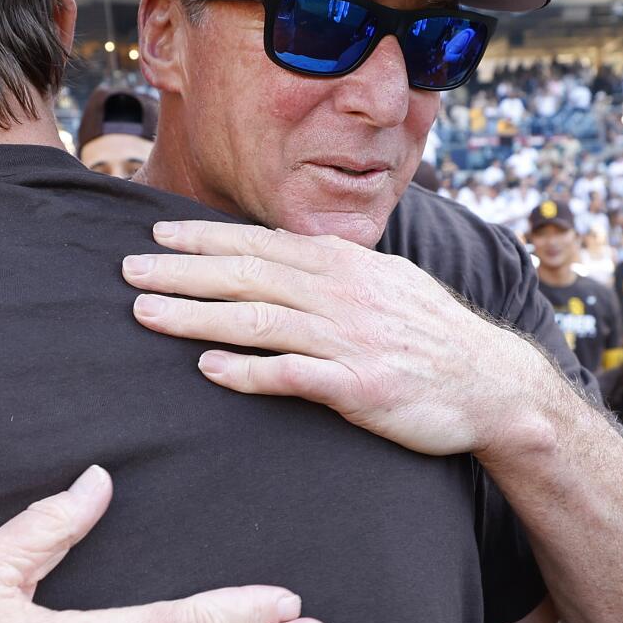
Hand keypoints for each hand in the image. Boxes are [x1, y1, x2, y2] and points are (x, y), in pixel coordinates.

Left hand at [123, 220, 543, 459]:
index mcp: (343, 264)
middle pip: (246, 276)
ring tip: (146, 314)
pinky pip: (293, 375)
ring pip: (258, 321)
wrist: (494, 385)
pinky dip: (248, 372)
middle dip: (182, 272)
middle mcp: (341, 294)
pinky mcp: (359, 386)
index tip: (157, 237)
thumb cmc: (430, 335)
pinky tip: (208, 371)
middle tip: (128, 272)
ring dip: (196, 317)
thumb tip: (278, 255)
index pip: (260, 244)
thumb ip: (330, 269)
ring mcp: (349, 339)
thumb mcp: (384, 282)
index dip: (205, 239)